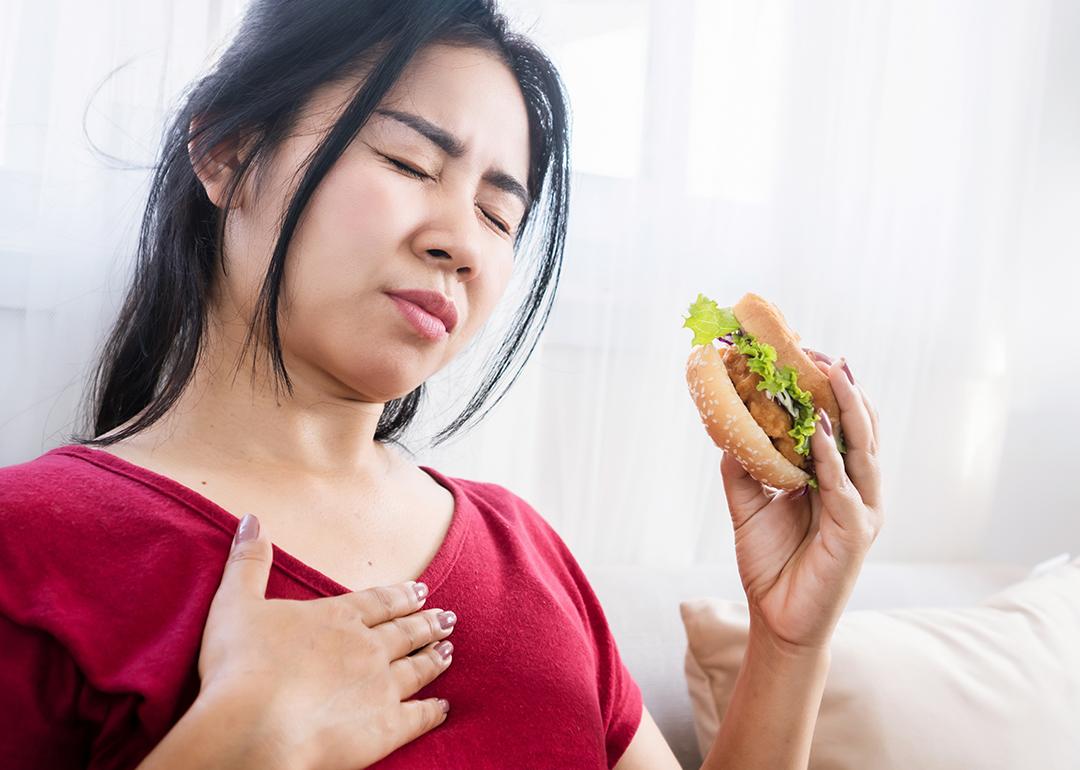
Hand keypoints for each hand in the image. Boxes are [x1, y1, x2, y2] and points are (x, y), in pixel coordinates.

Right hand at [196, 515, 456, 769]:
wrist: (252, 726)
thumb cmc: (239, 667)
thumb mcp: (235, 603)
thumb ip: (248, 561)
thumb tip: (252, 519)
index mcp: (337, 617)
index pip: (379, 601)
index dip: (401, 596)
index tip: (421, 591)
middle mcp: (367, 647)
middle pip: (404, 632)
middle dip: (427, 623)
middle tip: (449, 618)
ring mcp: (381, 687)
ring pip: (417, 668)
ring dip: (434, 658)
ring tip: (449, 650)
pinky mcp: (385, 728)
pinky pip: (418, 717)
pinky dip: (432, 711)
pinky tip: (443, 707)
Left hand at [719, 350, 883, 651]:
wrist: (777, 619)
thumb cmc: (771, 563)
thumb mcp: (748, 505)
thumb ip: (744, 467)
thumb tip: (728, 428)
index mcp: (836, 480)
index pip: (840, 425)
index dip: (830, 391)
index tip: (810, 355)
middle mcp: (855, 489)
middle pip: (860, 428)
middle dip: (845, 388)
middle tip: (827, 355)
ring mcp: (861, 509)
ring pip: (863, 449)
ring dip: (849, 410)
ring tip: (835, 375)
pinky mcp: (856, 531)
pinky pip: (844, 486)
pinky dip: (832, 456)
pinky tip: (819, 431)